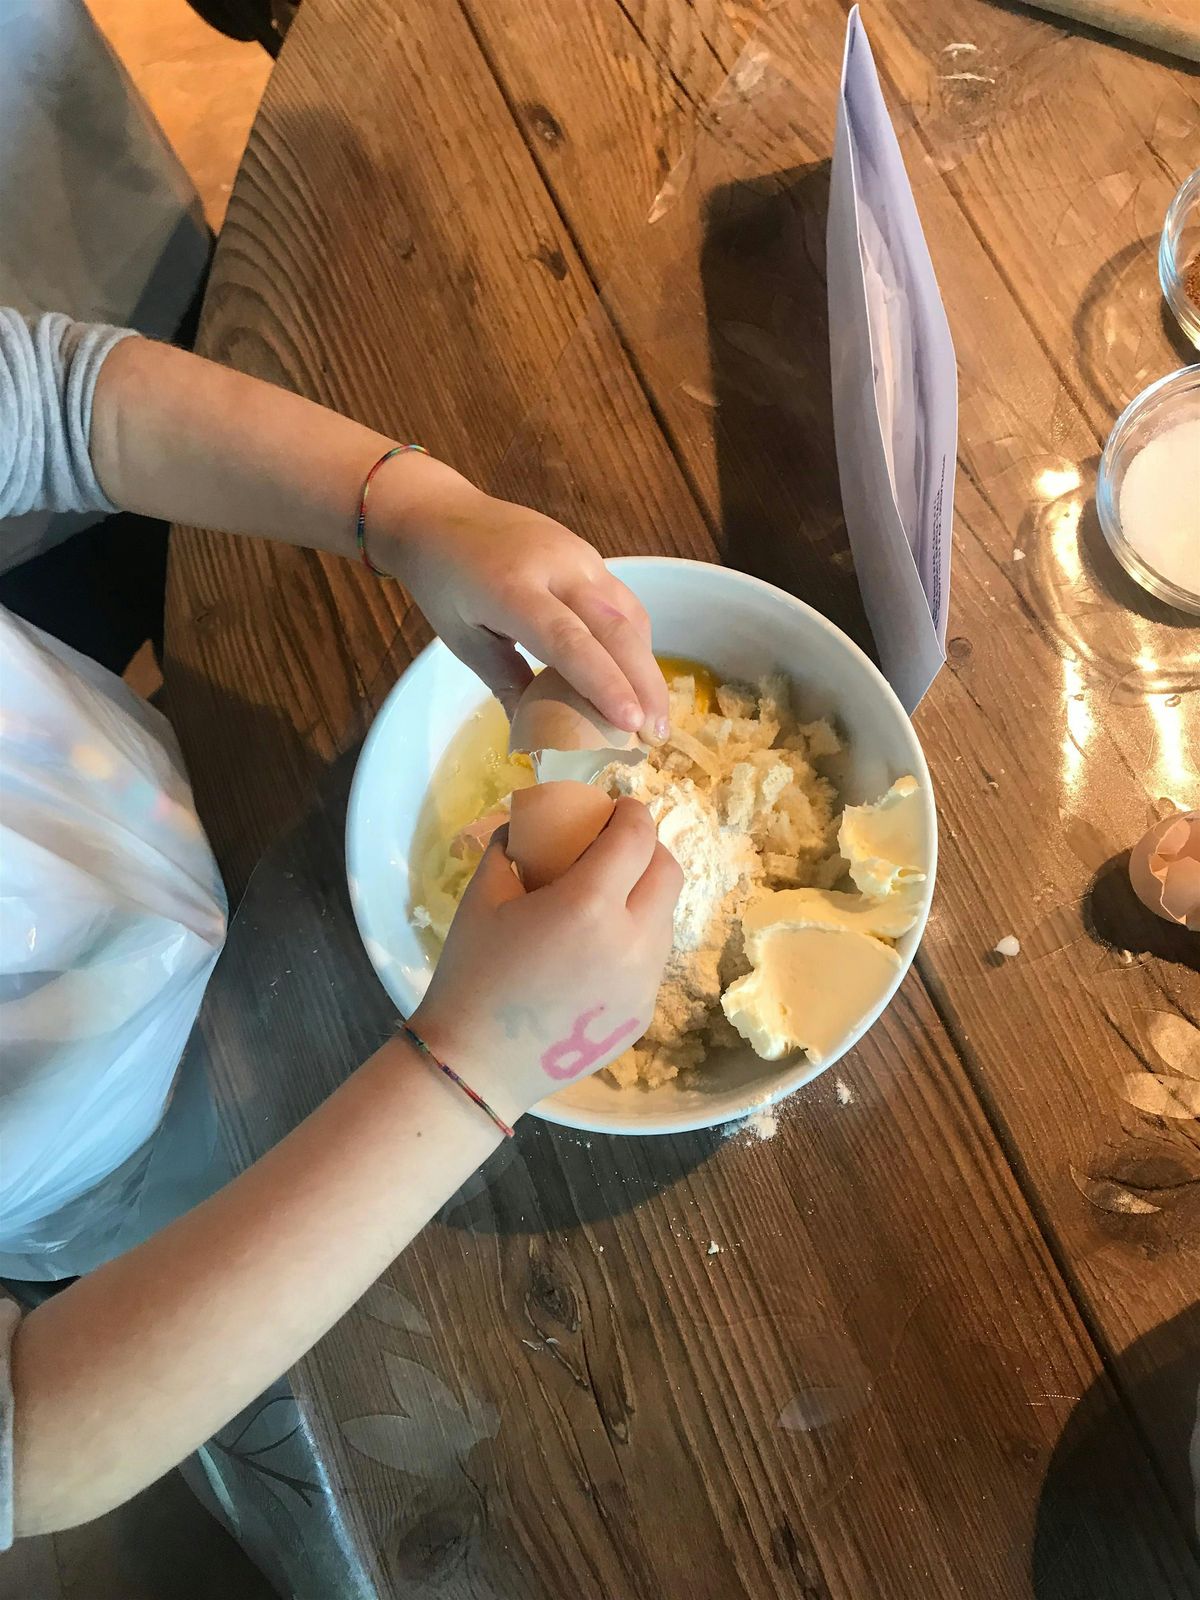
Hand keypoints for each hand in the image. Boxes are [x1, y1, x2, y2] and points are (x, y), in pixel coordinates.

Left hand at [376, 455, 667, 737]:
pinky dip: (636, 643)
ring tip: (655, 717)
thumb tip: (540, 738)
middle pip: (614, 627)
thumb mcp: (463, 639)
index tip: (629, 724)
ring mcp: (578, 555)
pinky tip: (638, 677)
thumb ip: (506, 683)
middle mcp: (555, 566)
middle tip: (657, 736)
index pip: (567, 640)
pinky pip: (623, 602)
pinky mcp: (590, 556)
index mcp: (512, 588)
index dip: (602, 683)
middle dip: (642, 683)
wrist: (440, 514)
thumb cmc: (444, 583)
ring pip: (628, 614)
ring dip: (647, 666)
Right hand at [411, 799, 680, 1121]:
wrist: (476, 1065)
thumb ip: (510, 848)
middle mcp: (631, 941)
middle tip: (617, 849)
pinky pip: (652, 960)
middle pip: (668, 871)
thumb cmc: (471, 974)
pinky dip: (635, 940)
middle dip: (648, 849)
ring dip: (645, 896)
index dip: (632, 812)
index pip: (637, 836)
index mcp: (589, 904)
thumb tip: (527, 823)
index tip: (617, 808)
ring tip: (606, 902)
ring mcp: (643, 982)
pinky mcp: (642, 1013)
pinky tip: (596, 952)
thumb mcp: (482, 897)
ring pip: (666, 917)